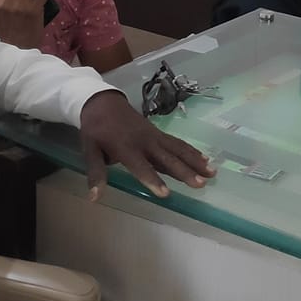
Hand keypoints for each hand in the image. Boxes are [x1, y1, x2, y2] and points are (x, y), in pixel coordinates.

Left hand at [78, 90, 213, 200]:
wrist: (103, 102)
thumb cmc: (96, 129)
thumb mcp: (89, 149)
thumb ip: (96, 173)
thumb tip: (93, 198)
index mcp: (125, 147)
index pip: (140, 166)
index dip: (152, 179)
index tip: (165, 193)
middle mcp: (144, 142)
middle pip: (167, 159)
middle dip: (184, 171)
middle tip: (200, 184)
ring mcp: (154, 136)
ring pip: (178, 150)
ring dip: (195, 161)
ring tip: (211, 173)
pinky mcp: (159, 133)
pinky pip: (178, 143)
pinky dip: (192, 151)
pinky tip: (205, 160)